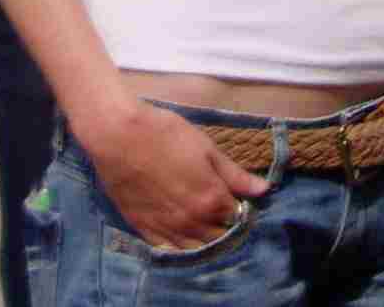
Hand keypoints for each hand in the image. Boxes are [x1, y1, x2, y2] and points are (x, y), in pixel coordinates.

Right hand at [90, 101, 268, 249]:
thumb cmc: (167, 134)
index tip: (239, 197)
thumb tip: (264, 189)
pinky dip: (180, 245)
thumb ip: (235, 174)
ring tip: (204, 221)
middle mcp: (192, 222)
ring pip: (195, 248)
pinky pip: (169, 249)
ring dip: (204, 239)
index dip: (241, 207)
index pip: (237, 216)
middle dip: (225, 226)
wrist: (119, 137)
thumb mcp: (206, 148)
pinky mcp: (144, 230)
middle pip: (218, 236)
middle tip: (222, 209)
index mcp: (211, 200)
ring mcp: (167, 229)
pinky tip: (182, 233)